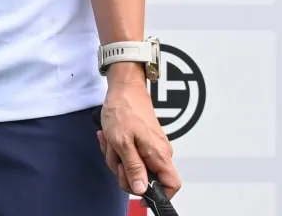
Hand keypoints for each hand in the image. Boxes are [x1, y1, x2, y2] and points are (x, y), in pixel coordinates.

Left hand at [97, 68, 179, 198]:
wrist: (123, 86)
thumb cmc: (123, 109)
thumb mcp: (122, 142)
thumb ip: (133, 168)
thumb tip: (141, 190)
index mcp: (160, 154)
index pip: (172, 184)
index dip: (158, 194)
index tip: (138, 193)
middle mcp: (159, 152)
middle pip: (145, 179)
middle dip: (123, 171)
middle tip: (114, 155)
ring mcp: (150, 147)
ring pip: (132, 166)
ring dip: (115, 157)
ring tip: (110, 139)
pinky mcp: (141, 141)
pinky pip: (128, 154)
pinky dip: (116, 148)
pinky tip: (109, 137)